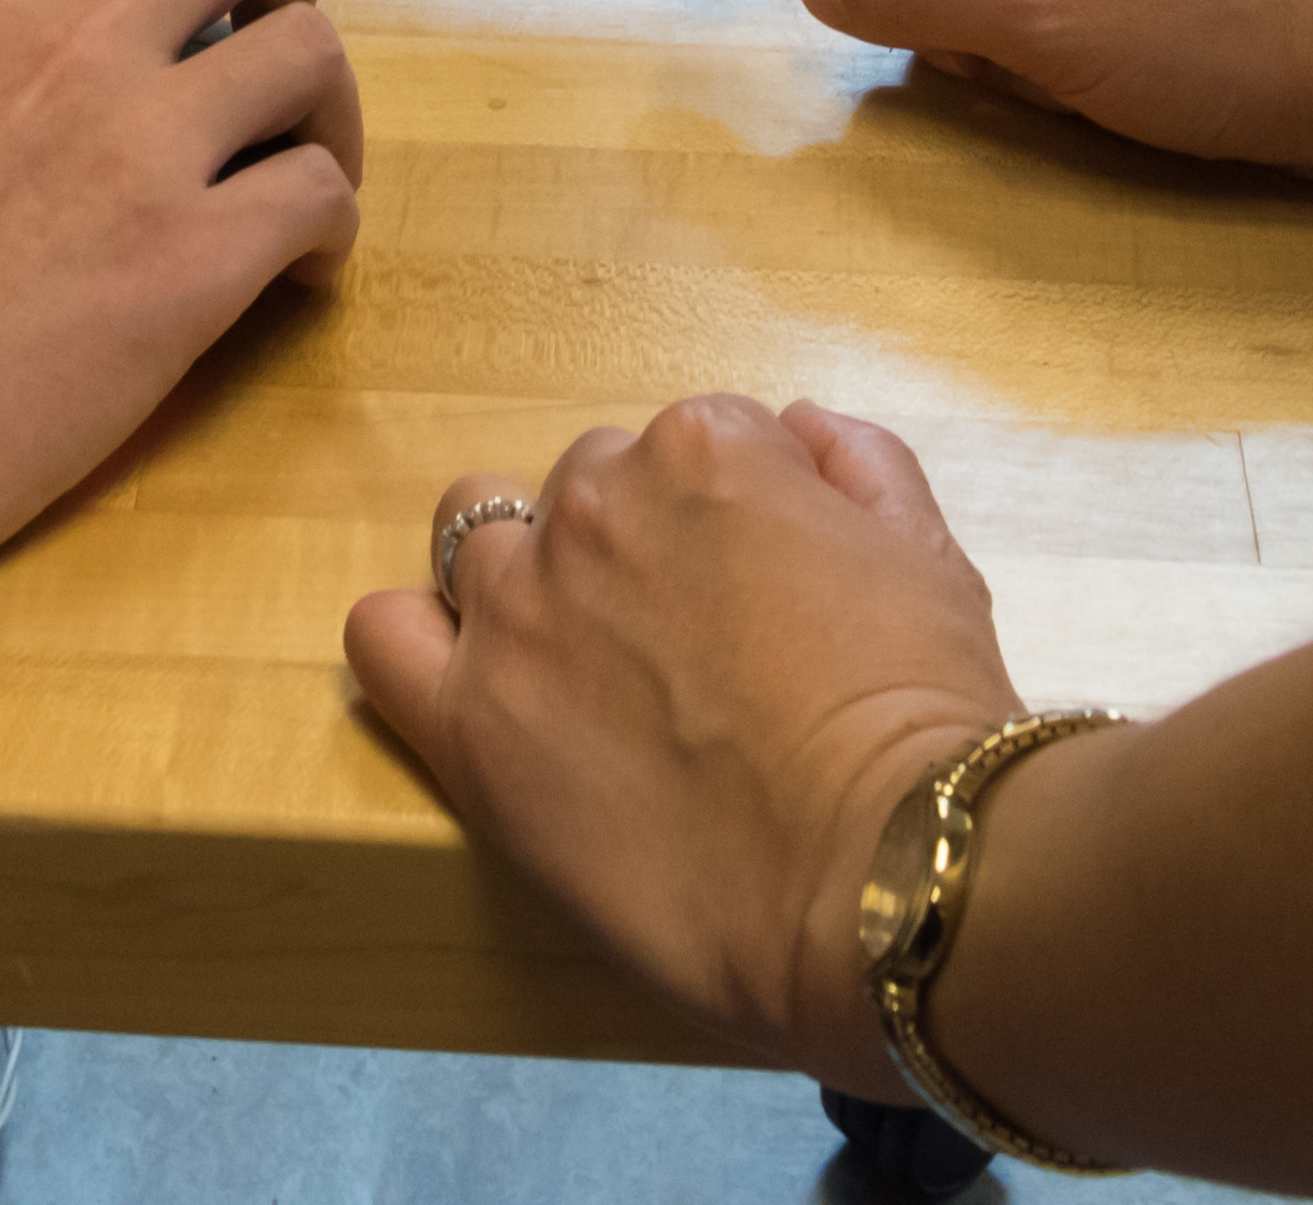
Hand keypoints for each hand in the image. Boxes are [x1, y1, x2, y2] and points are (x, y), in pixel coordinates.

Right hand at [0, 0, 363, 597]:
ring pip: (313, 51)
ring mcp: (145, 147)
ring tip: (295, 178)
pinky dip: (328, 230)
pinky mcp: (194, 261)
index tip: (170, 0)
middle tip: (261, 59)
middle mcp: (78, 46)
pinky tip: (291, 278)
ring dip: (322, 109)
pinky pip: (321, 195)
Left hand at [343, 398, 1019, 1089]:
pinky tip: (471, 690)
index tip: (754, 599)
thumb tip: (801, 435)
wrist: (879, 877)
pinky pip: (383, 640)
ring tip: (586, 679)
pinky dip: (413, 646)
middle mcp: (596, 505)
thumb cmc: (918, 726)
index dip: (727, 528)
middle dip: (627, 555)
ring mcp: (523, 611)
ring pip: (480, 545)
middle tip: (686, 657)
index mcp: (705, 450)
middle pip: (583, 493)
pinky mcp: (471, 723)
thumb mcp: (928, 558)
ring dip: (525, 591)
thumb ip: (858, 465)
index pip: (691, 449)